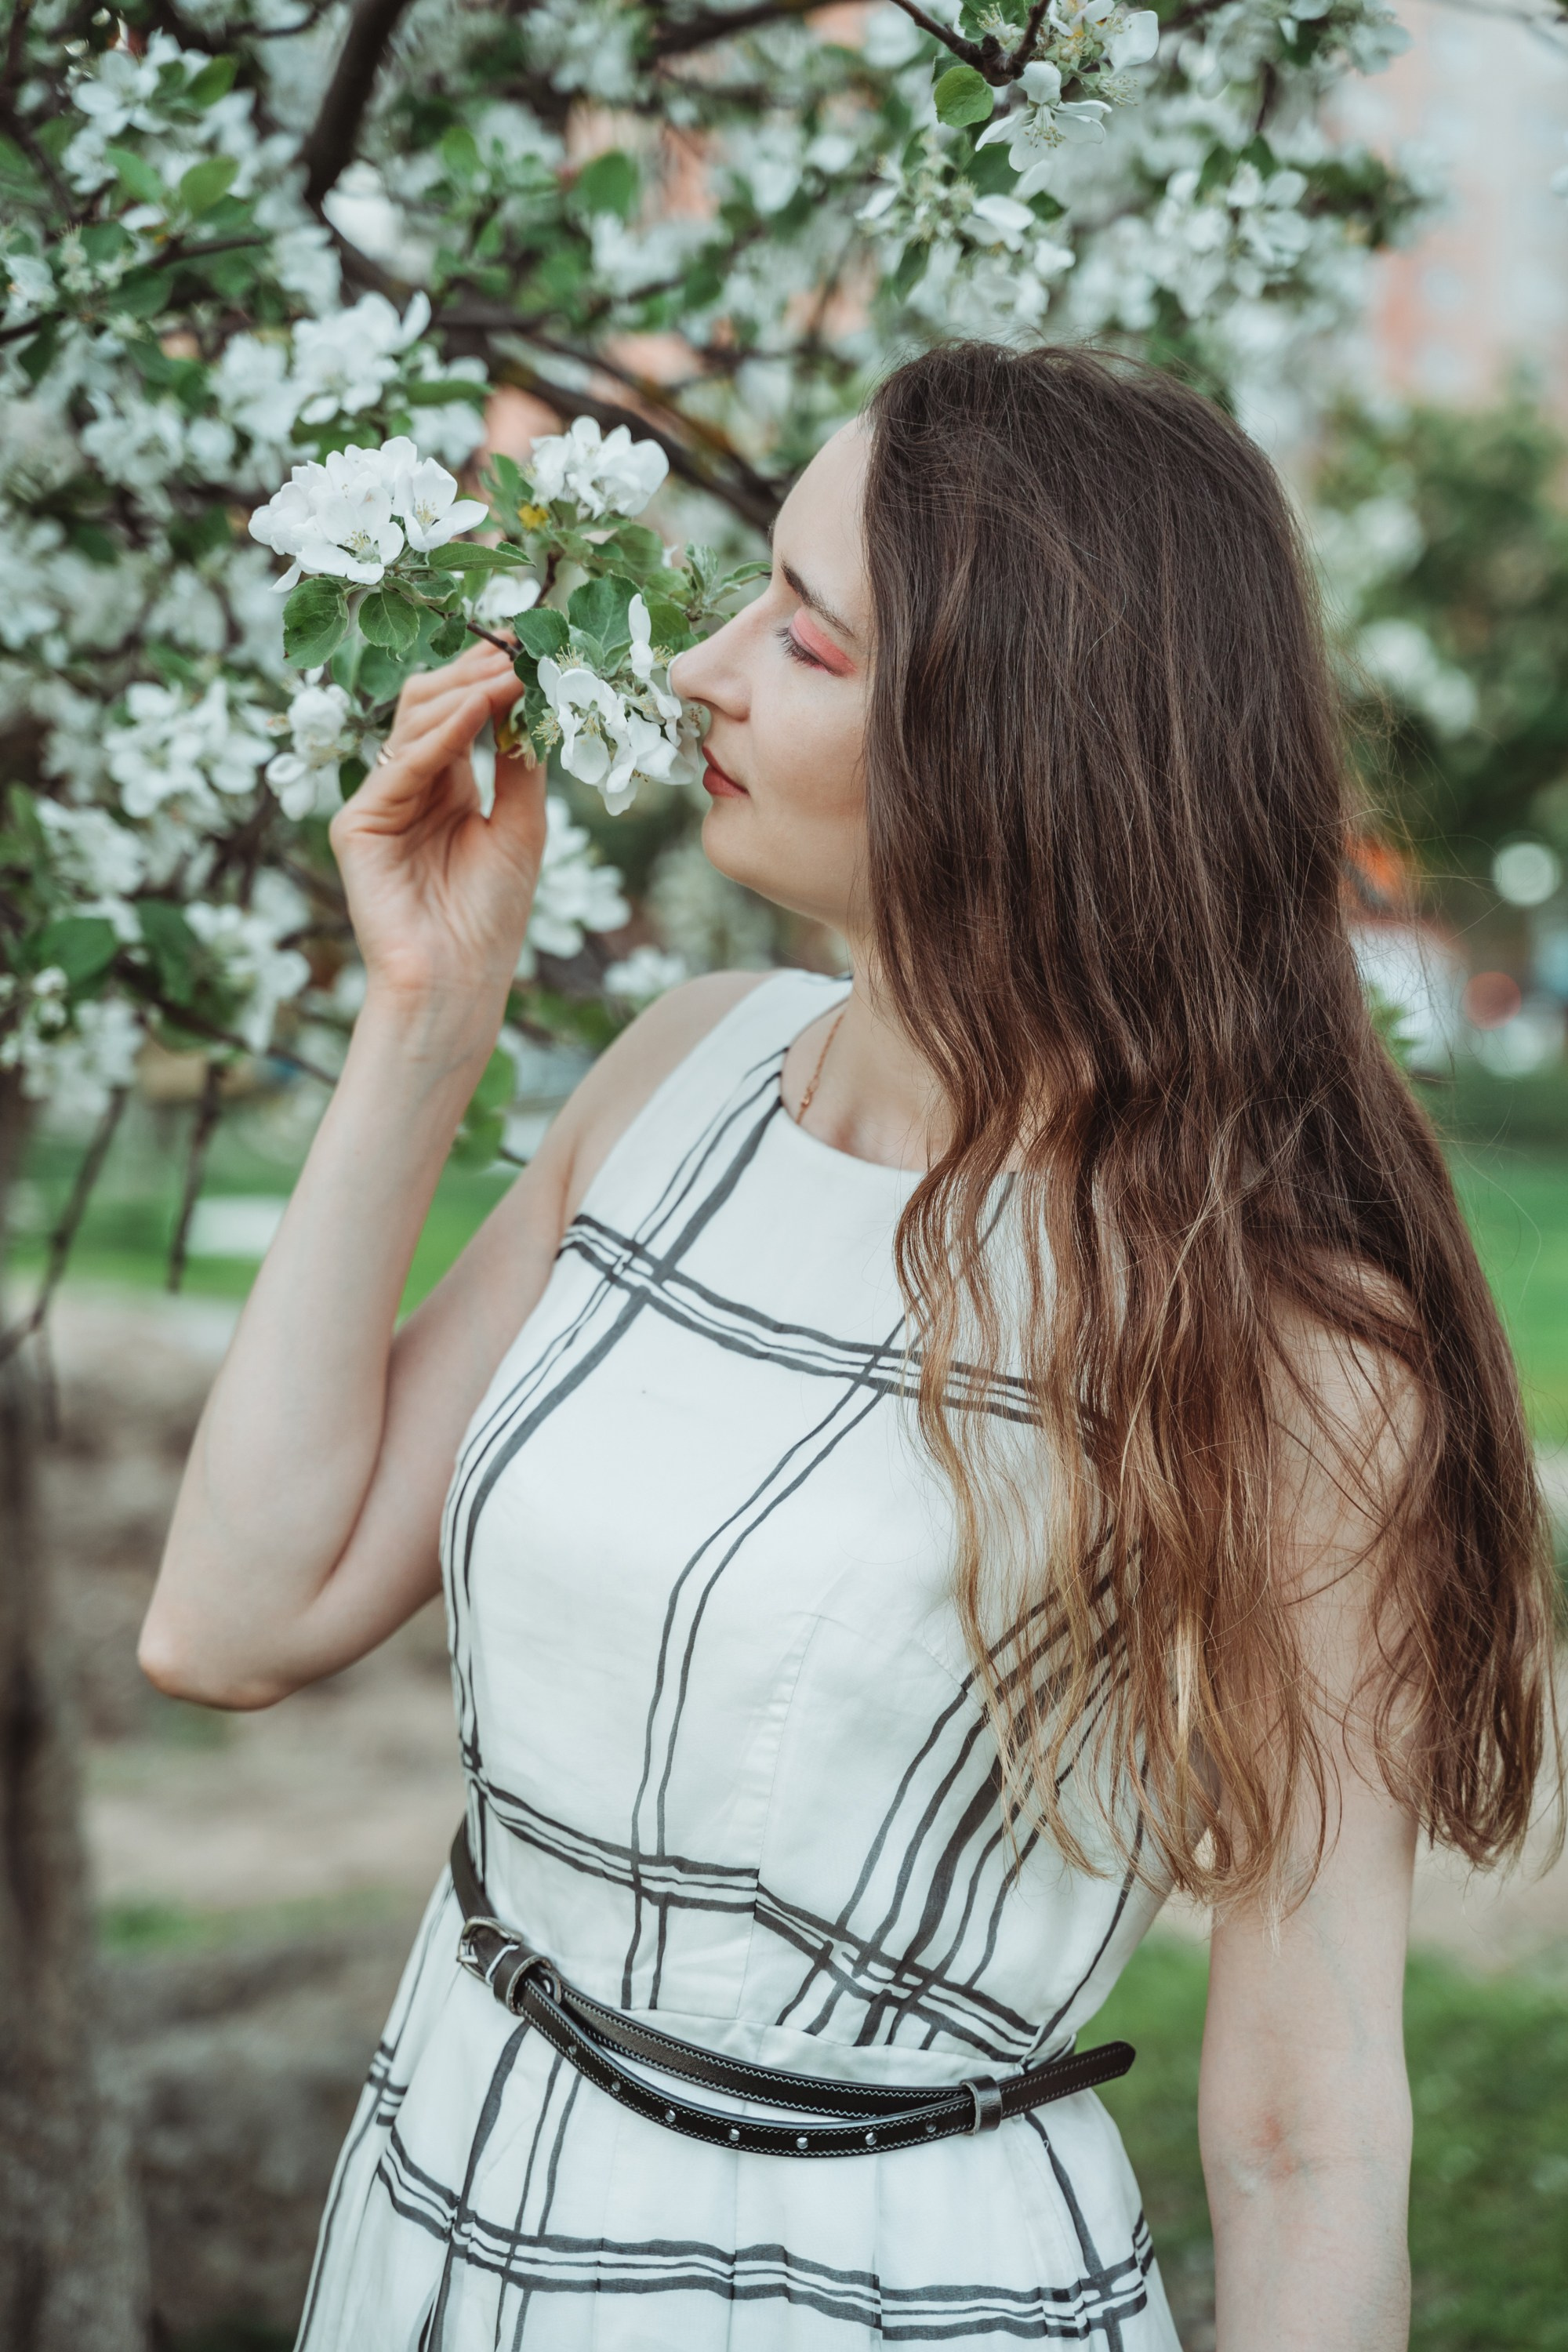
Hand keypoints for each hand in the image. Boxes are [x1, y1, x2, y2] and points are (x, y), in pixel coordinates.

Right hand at [329, 642, 545, 1036]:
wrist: (459, 980)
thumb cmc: (491, 915)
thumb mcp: (522, 826)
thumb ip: (520, 763)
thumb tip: (531, 695)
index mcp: (447, 783)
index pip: (460, 710)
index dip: (493, 677)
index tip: (535, 647)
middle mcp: (409, 784)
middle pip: (430, 703)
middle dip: (478, 673)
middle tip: (522, 647)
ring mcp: (378, 801)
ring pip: (411, 721)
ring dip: (465, 691)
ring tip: (511, 671)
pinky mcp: (357, 825)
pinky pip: (400, 765)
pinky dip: (440, 736)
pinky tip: (477, 710)